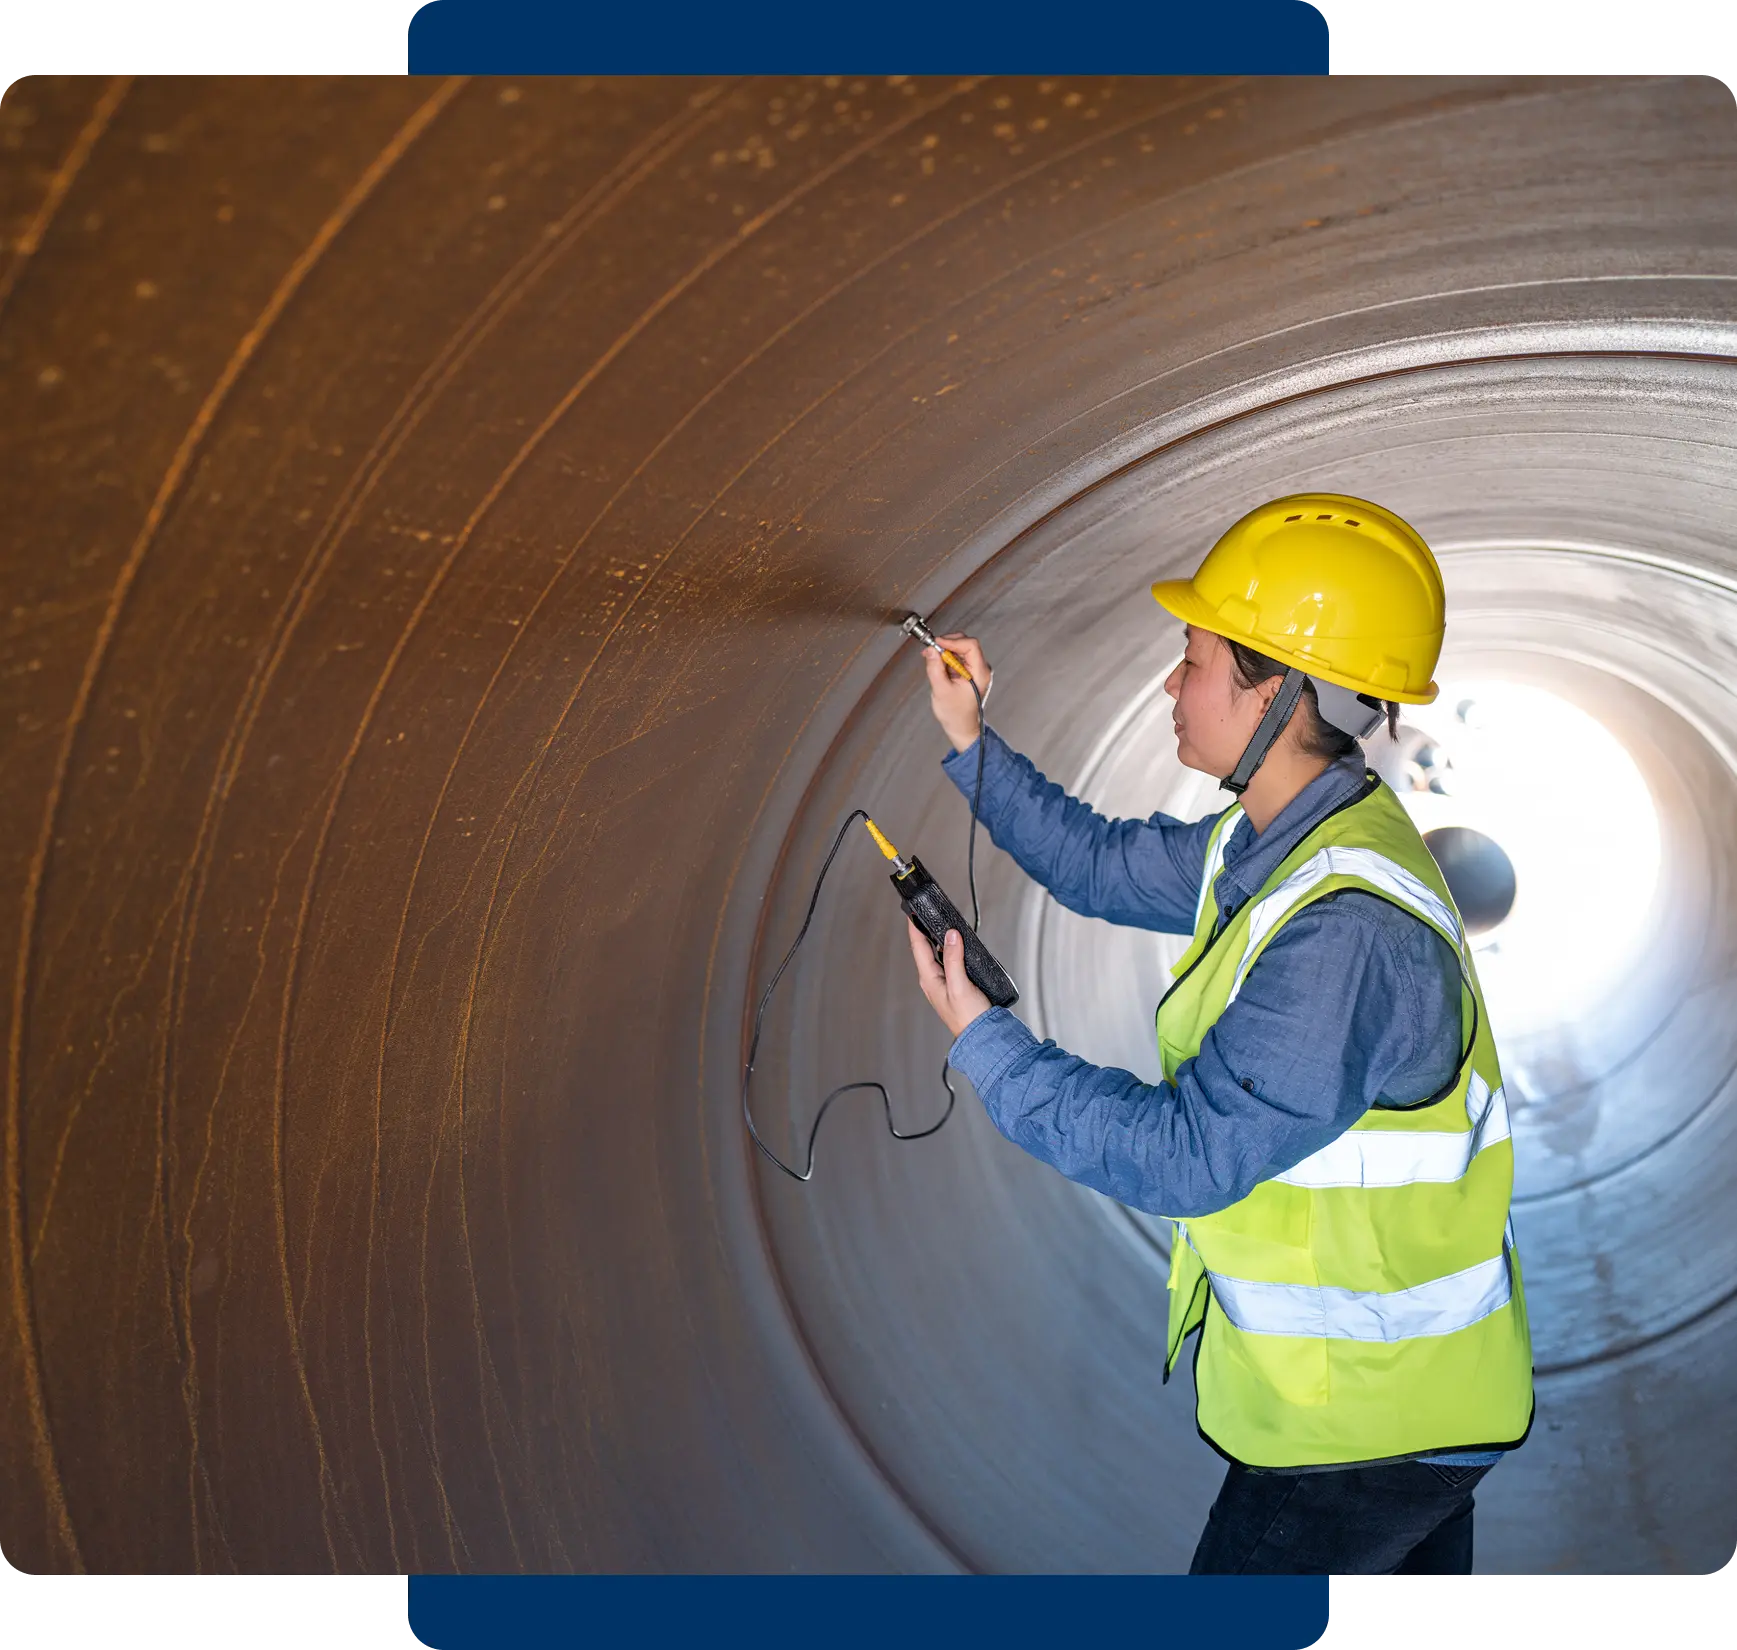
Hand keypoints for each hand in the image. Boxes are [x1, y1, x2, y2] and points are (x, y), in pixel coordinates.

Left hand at [906, 919, 992, 1038]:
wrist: (983, 1035)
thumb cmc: (969, 1017)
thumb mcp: (960, 985)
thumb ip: (954, 959)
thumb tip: (950, 935)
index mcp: (929, 979)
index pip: (918, 947)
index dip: (914, 928)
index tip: (912, 912)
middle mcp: (933, 980)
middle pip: (925, 949)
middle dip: (925, 930)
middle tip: (926, 913)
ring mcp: (944, 982)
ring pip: (937, 955)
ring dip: (939, 939)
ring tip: (941, 923)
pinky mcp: (955, 984)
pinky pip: (949, 962)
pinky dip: (951, 950)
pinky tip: (957, 944)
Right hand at [922, 632, 992, 753]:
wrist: (962, 727)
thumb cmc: (955, 714)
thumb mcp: (941, 690)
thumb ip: (935, 668)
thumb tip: (931, 650)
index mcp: (980, 673)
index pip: (970, 646)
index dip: (952, 641)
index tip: (936, 643)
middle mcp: (981, 669)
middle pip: (966, 644)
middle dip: (947, 644)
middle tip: (932, 651)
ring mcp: (976, 670)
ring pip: (961, 649)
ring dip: (945, 652)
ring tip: (934, 662)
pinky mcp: (970, 671)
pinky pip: (959, 657)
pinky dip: (947, 658)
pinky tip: (939, 667)